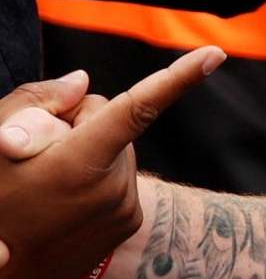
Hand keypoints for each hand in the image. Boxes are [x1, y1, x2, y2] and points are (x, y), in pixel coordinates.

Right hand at [0, 47, 224, 278]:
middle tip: (37, 157)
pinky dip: (96, 181)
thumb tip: (84, 82)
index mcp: (79, 163)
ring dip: (87, 156)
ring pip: (116, 151)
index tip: (214, 54)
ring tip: (46, 186)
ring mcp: (123, 210)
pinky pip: (121, 178)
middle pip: (111, 121)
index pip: (137, 109)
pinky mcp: (128, 224)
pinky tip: (63, 203)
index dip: (179, 77)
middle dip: (79, 126)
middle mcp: (111, 188)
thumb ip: (40, 100)